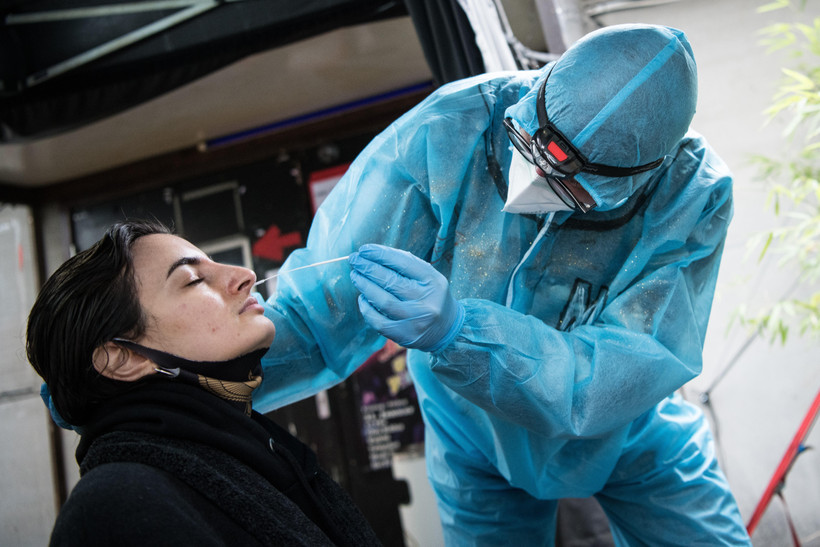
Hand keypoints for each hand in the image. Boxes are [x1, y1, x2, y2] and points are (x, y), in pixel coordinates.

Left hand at [349, 244, 463, 351]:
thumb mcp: (427, 277)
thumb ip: (405, 265)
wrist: (447, 329)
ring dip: (365, 286)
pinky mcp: (405, 336)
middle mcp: (427, 301)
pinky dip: (367, 309)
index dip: (380, 255)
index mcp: (433, 282)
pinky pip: (379, 322)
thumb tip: (373, 254)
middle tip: (355, 260)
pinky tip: (362, 298)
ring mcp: (416, 320)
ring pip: (384, 301)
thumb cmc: (431, 296)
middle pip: (392, 282)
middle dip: (369, 268)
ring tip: (356, 276)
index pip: (403, 263)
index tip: (364, 250)